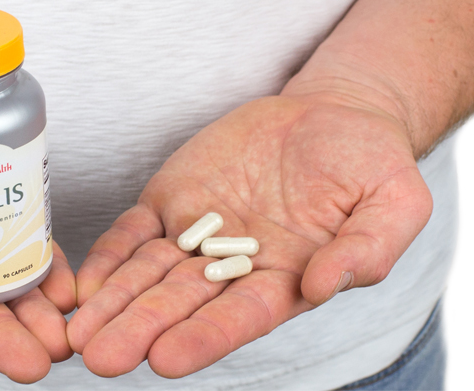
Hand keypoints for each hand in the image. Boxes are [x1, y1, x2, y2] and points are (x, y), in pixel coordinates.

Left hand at [66, 93, 432, 377]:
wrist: (331, 113)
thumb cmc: (370, 162)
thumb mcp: (395, 203)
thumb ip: (366, 249)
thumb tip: (324, 285)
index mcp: (286, 280)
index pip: (241, 316)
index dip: (204, 337)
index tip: (166, 360)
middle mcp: (234, 268)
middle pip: (181, 304)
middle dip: (141, 330)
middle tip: (101, 357)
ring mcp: (198, 235)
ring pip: (148, 275)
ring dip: (114, 304)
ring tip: (79, 334)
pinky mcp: (172, 201)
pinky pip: (133, 233)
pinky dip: (109, 258)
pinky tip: (85, 286)